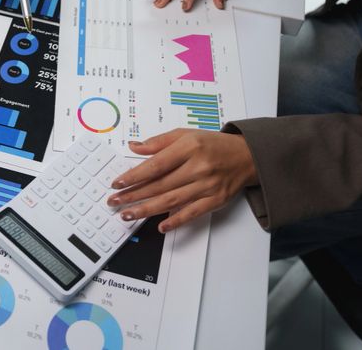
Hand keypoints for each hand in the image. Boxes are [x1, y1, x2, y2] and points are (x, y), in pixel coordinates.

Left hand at [107, 130, 257, 232]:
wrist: (247, 156)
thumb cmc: (213, 144)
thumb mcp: (185, 135)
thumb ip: (158, 142)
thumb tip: (134, 147)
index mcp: (189, 147)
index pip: (156, 165)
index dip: (134, 176)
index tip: (118, 183)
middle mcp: (198, 167)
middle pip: (160, 185)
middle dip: (134, 195)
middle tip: (115, 201)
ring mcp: (207, 185)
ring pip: (172, 200)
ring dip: (147, 209)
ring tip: (128, 214)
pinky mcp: (215, 200)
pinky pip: (192, 213)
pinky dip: (176, 221)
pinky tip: (160, 226)